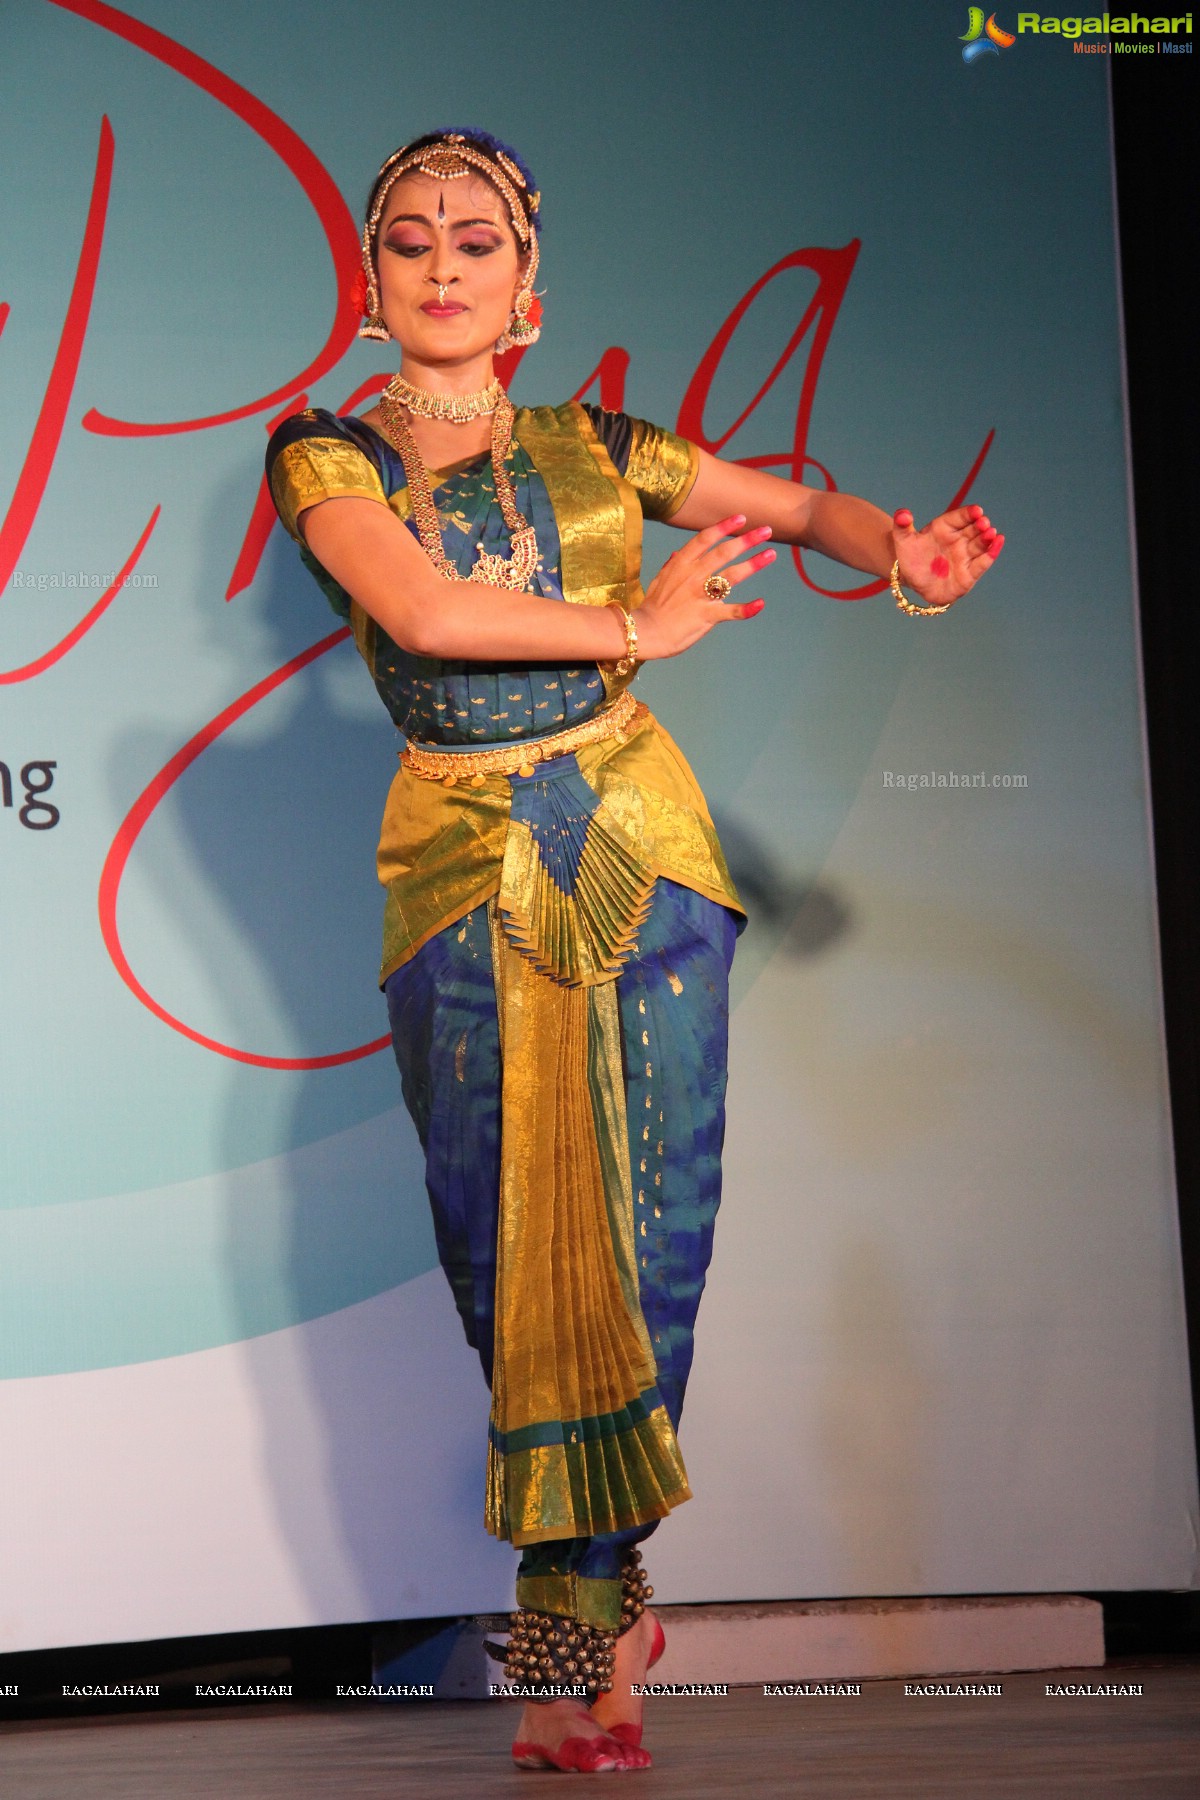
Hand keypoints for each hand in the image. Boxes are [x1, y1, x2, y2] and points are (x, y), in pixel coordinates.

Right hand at [635, 514, 773, 660]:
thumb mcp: (659, 581)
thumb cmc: (652, 607)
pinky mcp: (706, 615)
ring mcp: (701, 595)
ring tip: (770, 555)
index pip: (705, 539)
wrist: (646, 632)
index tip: (741, 518)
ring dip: (753, 564)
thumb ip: (671, 567)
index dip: (724, 527)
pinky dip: (747, 609)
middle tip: (766, 531)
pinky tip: (761, 604)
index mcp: (681, 564)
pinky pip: (731, 611)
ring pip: (732, 576)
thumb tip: (677, 555)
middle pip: (724, 552)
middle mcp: (693, 575)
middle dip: (747, 540)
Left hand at [891, 504, 1003, 608]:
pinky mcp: (969, 574)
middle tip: (984, 523)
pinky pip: (982, 563)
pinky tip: (999, 543)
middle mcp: (958, 539)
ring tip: (991, 533)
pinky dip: (991, 553)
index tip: (977, 511)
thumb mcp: (903, 540)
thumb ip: (901, 525)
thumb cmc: (911, 556)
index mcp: (945, 527)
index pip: (959, 517)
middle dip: (980, 526)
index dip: (968, 513)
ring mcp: (965, 555)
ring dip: (987, 539)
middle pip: (973, 529)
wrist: (914, 580)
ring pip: (979, 544)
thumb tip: (902, 514)